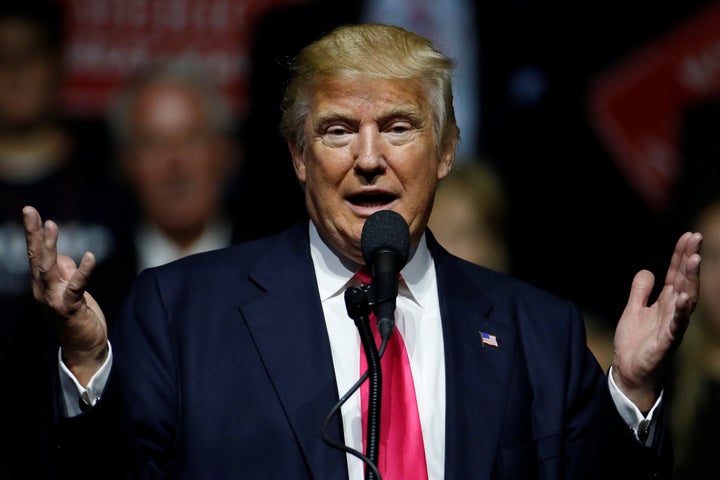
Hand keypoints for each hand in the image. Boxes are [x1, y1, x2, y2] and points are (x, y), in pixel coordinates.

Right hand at [23, 206, 107, 385]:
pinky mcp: (70, 308)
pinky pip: (76, 286)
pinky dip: (82, 271)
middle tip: (30, 210)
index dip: (34, 233)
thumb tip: (65, 258)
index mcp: (43, 283)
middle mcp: (43, 290)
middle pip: (37, 257)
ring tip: (52, 225)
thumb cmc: (78, 316)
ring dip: (50, 247)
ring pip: (49, 269)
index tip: (31, 212)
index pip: (36, 254)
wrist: (84, 347)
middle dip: (33, 233)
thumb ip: (65, 274)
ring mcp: (54, 299)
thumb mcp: (71, 290)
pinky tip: (89, 257)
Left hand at [612, 231, 701, 410]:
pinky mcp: (666, 342)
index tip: (688, 236)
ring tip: (694, 259)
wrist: (628, 371)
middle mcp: (674, 312)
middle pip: (685, 281)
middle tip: (696, 238)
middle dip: (690, 260)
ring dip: (691, 279)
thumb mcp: (633, 310)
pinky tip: (685, 297)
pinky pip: (677, 325)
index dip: (681, 255)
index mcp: (666, 303)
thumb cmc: (635, 342)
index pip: (676, 274)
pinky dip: (682, 311)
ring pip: (686, 299)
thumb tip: (648, 271)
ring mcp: (672, 326)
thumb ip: (641, 291)